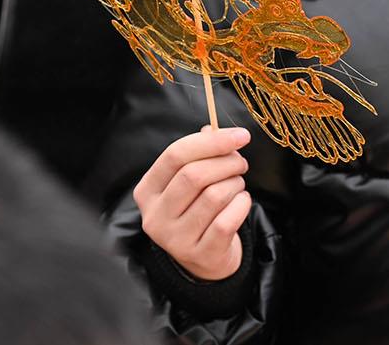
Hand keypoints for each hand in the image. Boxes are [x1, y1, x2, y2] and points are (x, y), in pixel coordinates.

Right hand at [135, 126, 253, 281]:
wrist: (205, 258)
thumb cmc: (196, 209)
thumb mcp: (188, 182)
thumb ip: (198, 153)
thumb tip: (212, 128)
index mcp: (147, 191)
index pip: (175, 155)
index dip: (211, 141)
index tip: (240, 135)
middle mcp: (155, 216)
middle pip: (194, 175)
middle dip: (226, 162)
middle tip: (240, 162)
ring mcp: (175, 239)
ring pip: (214, 196)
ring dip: (235, 183)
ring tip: (237, 184)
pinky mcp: (199, 254)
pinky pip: (227, 220)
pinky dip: (241, 204)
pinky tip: (240, 202)